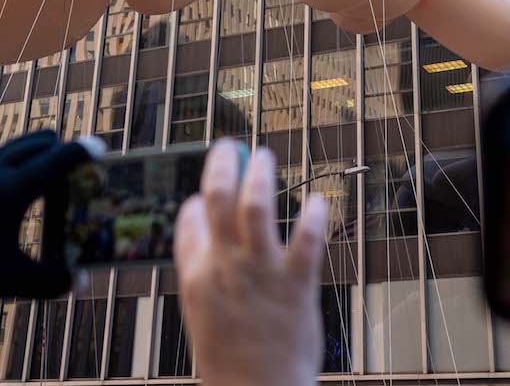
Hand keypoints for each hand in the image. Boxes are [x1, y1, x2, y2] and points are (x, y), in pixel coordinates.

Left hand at [0, 131, 91, 315]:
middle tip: (68, 146)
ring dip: (21, 145)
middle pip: (28, 149)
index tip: (97, 147)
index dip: (78, 154)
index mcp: (11, 192)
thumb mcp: (15, 282)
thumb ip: (53, 281)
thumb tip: (82, 281)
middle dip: (51, 145)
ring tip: (37, 141)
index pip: (54, 164)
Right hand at [174, 141, 328, 385]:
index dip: (198, 200)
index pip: (190, 221)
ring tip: (265, 158)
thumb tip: (200, 232)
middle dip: (223, 164)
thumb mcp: (203, 317)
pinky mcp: (297, 283)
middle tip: (231, 147)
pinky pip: (308, 237)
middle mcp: (225, 267)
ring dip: (260, 175)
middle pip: (218, 198)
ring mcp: (262, 272)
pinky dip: (315, 212)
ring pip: (257, 206)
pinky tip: (319, 200)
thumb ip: (202, 274)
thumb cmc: (232, 364)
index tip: (206, 191)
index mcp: (196, 277)